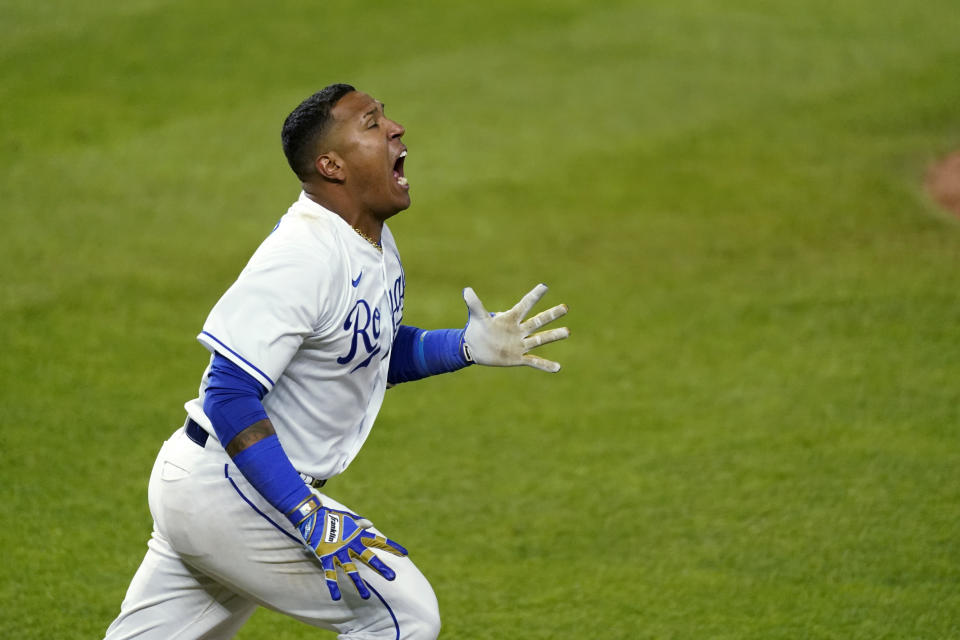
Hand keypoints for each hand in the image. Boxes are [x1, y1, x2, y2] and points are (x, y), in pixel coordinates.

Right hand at [288, 496, 406, 600]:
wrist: (312, 515)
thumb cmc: (331, 516)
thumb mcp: (348, 518)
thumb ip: (360, 522)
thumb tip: (370, 524)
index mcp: (357, 535)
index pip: (378, 541)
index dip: (392, 547)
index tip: (405, 553)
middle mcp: (351, 544)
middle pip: (369, 557)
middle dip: (381, 567)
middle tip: (392, 577)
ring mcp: (339, 551)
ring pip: (351, 570)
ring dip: (358, 583)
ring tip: (366, 596)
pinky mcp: (326, 556)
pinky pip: (330, 573)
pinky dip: (332, 585)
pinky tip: (336, 597)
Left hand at [462, 283, 569, 371]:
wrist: (475, 348)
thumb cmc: (477, 330)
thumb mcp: (476, 316)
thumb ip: (474, 304)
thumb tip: (466, 290)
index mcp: (511, 318)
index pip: (525, 305)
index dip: (534, 296)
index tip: (544, 286)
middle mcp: (519, 330)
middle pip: (538, 320)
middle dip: (551, 314)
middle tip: (565, 308)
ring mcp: (520, 344)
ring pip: (540, 339)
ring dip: (554, 335)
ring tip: (567, 331)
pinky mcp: (518, 358)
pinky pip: (534, 361)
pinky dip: (545, 365)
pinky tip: (558, 367)